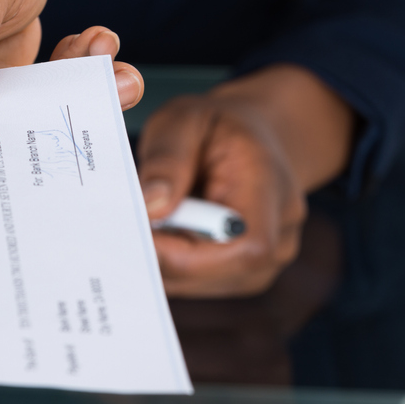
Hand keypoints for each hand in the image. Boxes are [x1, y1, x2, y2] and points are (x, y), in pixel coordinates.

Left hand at [138, 65, 354, 296]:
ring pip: (197, 284)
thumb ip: (168, 158)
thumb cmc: (215, 127)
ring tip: (147, 219)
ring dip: (161, 258)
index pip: (243, 246)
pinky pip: (194, 283)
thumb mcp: (184, 119)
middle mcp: (280, 236)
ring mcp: (264, 264)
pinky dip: (167, 262)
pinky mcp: (240, 276)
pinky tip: (159, 232)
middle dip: (160, 254)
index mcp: (272, 189)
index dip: (185, 252)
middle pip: (214, 273)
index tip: (136, 229)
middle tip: (124, 223)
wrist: (251, 139)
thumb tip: (151, 207)